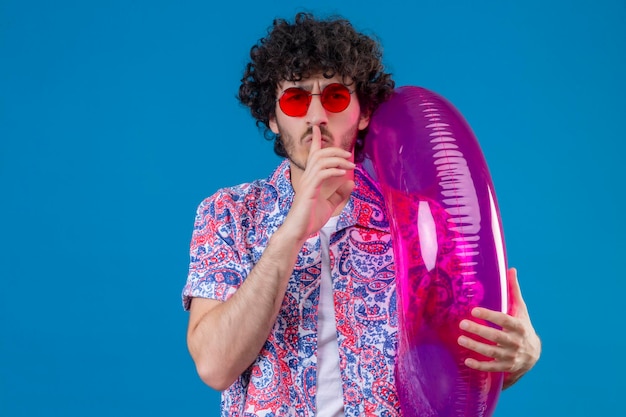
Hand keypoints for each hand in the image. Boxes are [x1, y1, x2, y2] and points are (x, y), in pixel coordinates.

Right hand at [283, 125, 354, 240]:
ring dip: (337, 159)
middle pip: (318, 154)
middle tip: (348, 154)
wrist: (297, 232)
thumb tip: (350, 182)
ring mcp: (307, 183)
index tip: (319, 129)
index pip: (313, 155)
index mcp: (310, 179)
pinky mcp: (309, 191)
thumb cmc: (309, 219)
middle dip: (334, 149)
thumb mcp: (330, 205)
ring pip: (320, 161)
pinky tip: (342, 173)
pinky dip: (333, 170)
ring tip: (350, 164)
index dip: (316, 141)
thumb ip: (339, 194)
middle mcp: (307, 178)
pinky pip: (321, 174)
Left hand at [457, 267, 540, 388]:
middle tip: (462, 323)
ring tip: (460, 339)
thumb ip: (514, 290)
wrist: (533, 353)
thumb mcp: (520, 309)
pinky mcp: (505, 367)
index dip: (490, 316)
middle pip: (496, 337)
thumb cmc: (522, 326)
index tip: (474, 310)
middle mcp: (515, 342)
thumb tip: (511, 268)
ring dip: (476, 347)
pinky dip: (480, 366)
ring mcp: (510, 356)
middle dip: (479, 331)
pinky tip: (467, 361)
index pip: (504, 320)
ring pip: (492, 352)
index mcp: (519, 326)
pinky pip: (491, 367)